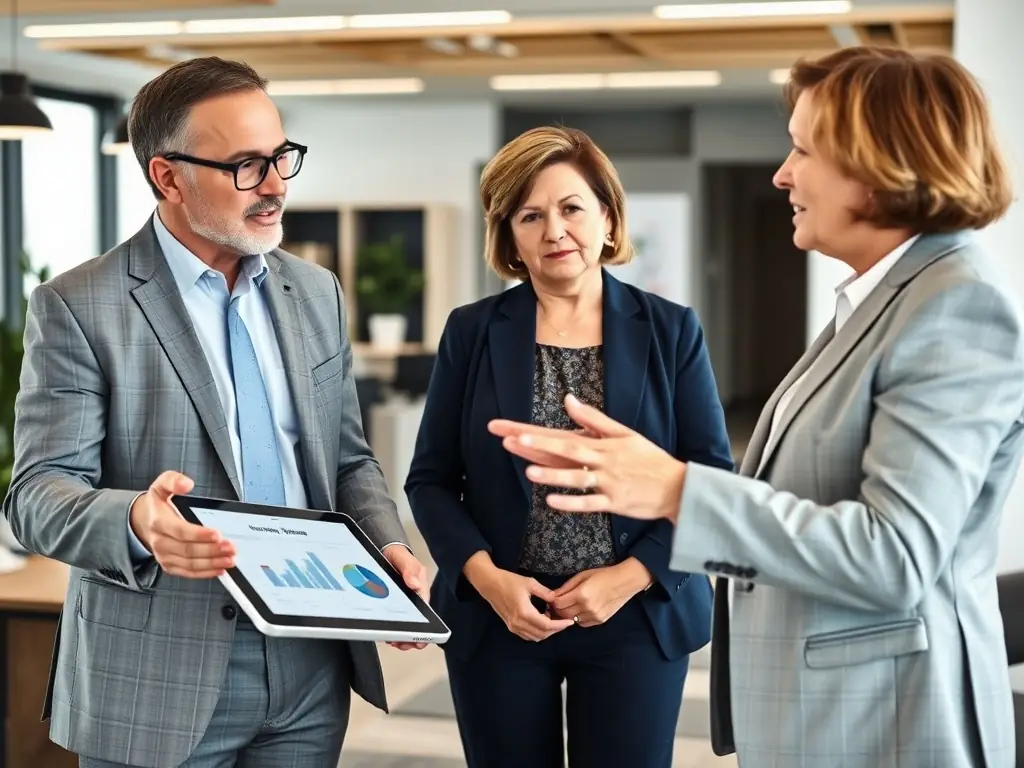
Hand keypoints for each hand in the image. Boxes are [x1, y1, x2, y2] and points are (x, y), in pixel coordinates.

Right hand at [130, 471, 234, 578]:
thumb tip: (186, 484)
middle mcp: (160, 541)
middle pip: (188, 549)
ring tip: (229, 559)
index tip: (217, 534)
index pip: (180, 531)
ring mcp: (165, 555)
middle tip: (230, 547)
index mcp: (158, 522)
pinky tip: (219, 569)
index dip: (199, 534)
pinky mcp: (170, 565)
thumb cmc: (158, 504)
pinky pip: (188, 572)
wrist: (145, 520)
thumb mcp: (162, 484)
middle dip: (212, 550)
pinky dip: (205, 573)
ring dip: (212, 563)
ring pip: (190, 563)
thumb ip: (173, 480)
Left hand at [383, 545, 429, 650]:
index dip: (424, 629)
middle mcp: (414, 599)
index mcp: (421, 590)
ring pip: (406, 625)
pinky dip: (390, 630)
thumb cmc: (398, 556)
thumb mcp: (404, 560)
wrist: (385, 551)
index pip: (426, 612)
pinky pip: (394, 621)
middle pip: (417, 624)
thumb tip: (414, 584)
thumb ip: (409, 570)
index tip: (419, 640)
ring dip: (400, 636)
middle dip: (411, 637)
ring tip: (392, 641)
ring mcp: (403, 604)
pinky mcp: (392, 606)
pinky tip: (386, 635)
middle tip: (401, 644)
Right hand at [464, 552, 574, 641]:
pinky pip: (527, 635)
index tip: (570, 622)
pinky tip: (541, 620)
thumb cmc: (509, 581)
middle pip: (542, 634)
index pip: (547, 625)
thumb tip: (557, 600)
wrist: (489, 584)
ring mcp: (513, 626)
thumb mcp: (529, 582)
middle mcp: (518, 623)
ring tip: (553, 619)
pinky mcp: (510, 626)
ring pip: (535, 637)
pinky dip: (537, 632)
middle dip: (556, 629)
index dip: (560, 625)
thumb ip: (545, 593)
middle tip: (564, 620)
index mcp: (524, 612)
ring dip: (546, 632)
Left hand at [488, 393, 686, 522]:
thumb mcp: (624, 433)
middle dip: (538, 447)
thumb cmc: (649, 459)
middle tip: (511, 441)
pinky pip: (589, 503)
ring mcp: (608, 482)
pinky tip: (551, 501)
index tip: (514, 431)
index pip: (564, 435)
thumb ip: (594, 419)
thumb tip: (568, 400)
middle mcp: (603, 461)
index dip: (538, 435)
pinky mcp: (615, 502)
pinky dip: (571, 502)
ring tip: (528, 472)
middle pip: (566, 451)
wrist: (677, 486)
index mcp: (603, 444)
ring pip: (576, 478)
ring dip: (552, 475)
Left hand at [548, 558, 652, 627]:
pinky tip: (581, 609)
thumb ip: (566, 587)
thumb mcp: (582, 575)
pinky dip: (578, 618)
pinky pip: (582, 623)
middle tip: (559, 603)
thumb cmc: (603, 575)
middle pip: (563, 614)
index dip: (553, 601)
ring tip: (570, 605)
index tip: (553, 598)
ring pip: (572, 620)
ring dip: (568, 614)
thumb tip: (553, 595)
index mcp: (581, 594)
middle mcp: (587, 608)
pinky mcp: (599, 621)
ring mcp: (594, 616)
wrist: (624, 582)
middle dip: (558, 609)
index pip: (558, 603)